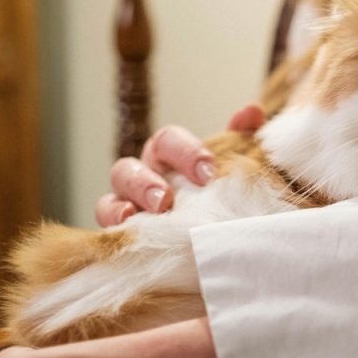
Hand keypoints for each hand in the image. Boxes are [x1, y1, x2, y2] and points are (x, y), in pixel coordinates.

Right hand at [96, 104, 265, 226]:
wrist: (228, 245)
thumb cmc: (229, 201)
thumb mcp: (240, 172)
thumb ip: (243, 140)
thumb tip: (250, 112)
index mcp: (171, 159)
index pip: (167, 141)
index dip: (184, 152)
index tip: (207, 172)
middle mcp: (145, 178)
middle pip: (129, 167)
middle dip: (145, 182)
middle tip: (165, 199)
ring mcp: (129, 207)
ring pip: (110, 198)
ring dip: (124, 207)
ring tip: (143, 216)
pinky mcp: (123, 236)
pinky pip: (107, 228)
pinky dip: (112, 224)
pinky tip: (127, 228)